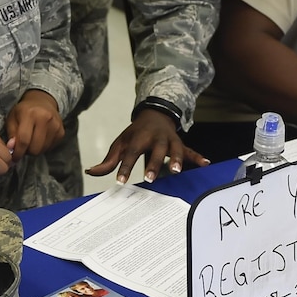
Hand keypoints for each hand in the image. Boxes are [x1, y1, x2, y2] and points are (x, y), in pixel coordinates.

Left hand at [3, 90, 64, 158]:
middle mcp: (45, 118)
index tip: (14, 157)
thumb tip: (12, 148)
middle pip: (35, 148)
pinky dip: (43, 147)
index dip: (18, 152)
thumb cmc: (24, 111)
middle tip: (23, 146)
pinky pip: (50, 147)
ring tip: (31, 140)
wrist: (42, 101)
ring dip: (35, 149)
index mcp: (30, 114)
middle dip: (27, 151)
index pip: (24, 140)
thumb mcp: (12, 118)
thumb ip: (11, 134)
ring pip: (43, 150)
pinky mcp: (61, 132)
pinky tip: (40, 138)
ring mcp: (56, 125)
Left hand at [87, 108, 209, 182]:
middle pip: (154, 151)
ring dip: (175, 159)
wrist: (154, 115)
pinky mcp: (180, 144)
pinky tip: (206, 164)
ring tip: (176, 171)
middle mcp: (155, 138)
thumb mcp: (120, 144)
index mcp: (138, 138)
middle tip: (149, 178)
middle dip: (152, 164)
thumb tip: (90, 172)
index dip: (124, 167)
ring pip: (174, 149)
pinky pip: (190, 150)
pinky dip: (198, 157)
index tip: (120, 181)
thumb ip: (108, 161)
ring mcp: (169, 140)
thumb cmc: (135, 134)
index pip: (130, 154)